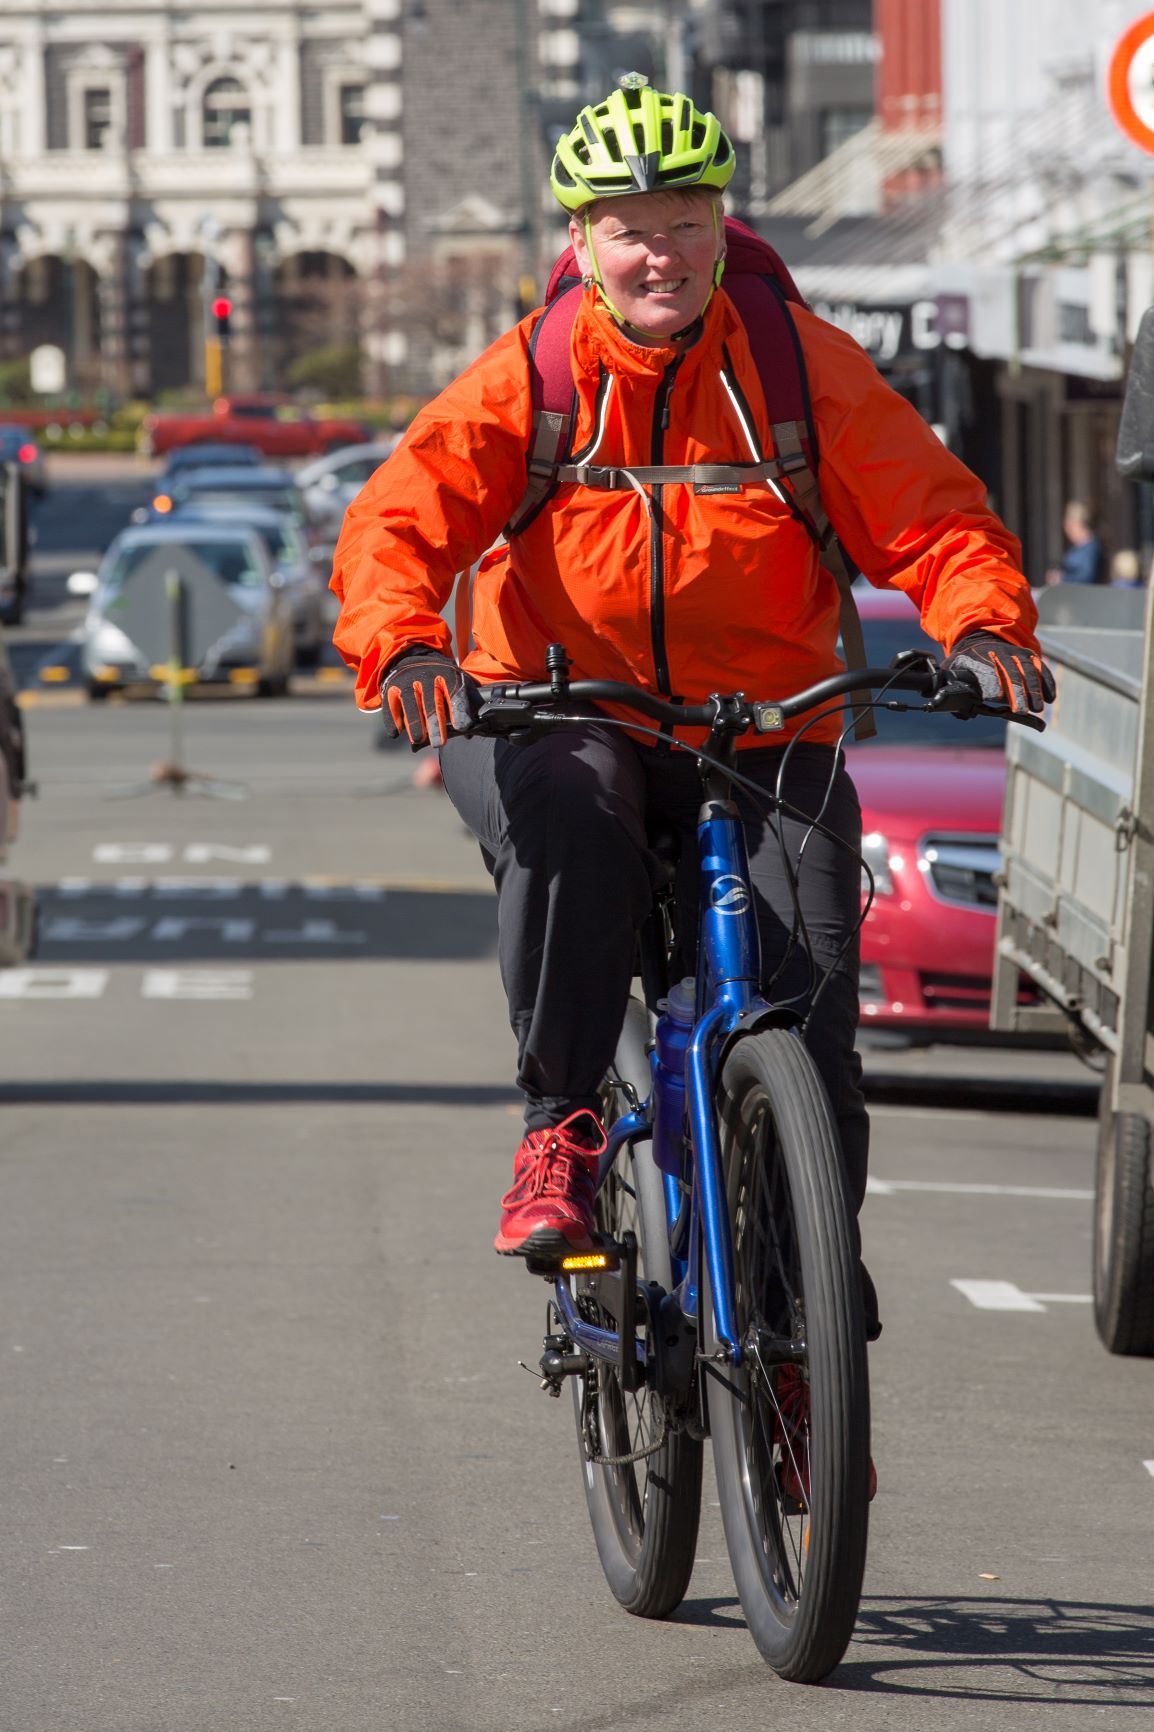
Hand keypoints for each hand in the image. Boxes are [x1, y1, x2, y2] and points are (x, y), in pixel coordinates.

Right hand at [380, 648, 474, 748]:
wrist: (415, 659)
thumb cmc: (442, 680)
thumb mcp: (459, 683)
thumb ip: (467, 705)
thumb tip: (470, 733)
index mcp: (448, 674)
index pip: (455, 692)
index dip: (459, 710)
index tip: (462, 728)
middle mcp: (427, 676)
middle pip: (431, 702)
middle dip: (436, 724)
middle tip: (439, 743)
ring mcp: (408, 681)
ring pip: (410, 703)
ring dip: (414, 723)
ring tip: (418, 740)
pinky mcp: (392, 687)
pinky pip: (391, 704)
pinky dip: (392, 719)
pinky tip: (395, 733)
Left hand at [934, 631, 1054, 715]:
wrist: (980, 635)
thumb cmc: (964, 660)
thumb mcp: (951, 666)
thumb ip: (948, 683)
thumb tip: (940, 700)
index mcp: (979, 656)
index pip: (989, 671)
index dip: (995, 685)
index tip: (999, 698)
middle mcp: (1000, 652)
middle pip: (1012, 672)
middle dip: (1018, 691)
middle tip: (1024, 710)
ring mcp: (1016, 652)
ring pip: (1029, 669)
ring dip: (1036, 689)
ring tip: (1040, 707)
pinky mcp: (1028, 655)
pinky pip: (1040, 667)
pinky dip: (1047, 681)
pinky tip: (1051, 697)